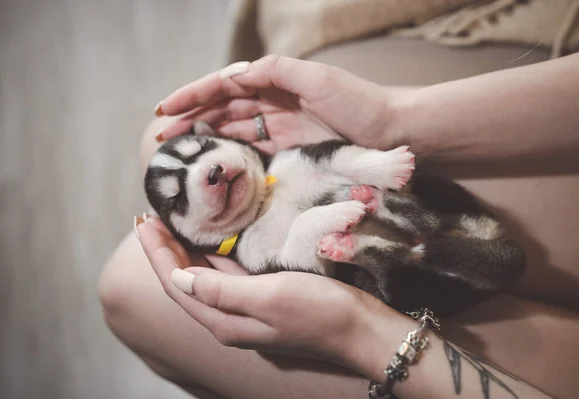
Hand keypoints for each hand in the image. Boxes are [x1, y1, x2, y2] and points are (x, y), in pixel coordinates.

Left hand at [135, 215, 385, 368]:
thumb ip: (221, 290)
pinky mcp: (262, 297)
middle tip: (150, 216)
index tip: (142, 220)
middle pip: (183, 281)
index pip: (176, 284)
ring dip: (183, 250)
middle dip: (163, 249)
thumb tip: (176, 279)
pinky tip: (207, 240)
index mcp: (224, 320)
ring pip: (201, 277)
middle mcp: (228, 317)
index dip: (156, 253)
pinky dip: (209, 255)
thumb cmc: (317, 311)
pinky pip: (224, 274)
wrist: (359, 328)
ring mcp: (245, 308)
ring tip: (169, 223)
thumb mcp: (269, 298)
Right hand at [153, 55, 404, 152]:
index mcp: (276, 81)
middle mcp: (275, 102)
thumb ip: (277, 72)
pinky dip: (232, 155)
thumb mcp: (318, 80)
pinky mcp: (291, 149)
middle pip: (223, 109)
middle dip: (191, 120)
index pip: (224, 86)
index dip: (193, 97)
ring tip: (178, 152)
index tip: (164, 110)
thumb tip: (237, 71)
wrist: (396, 133)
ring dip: (206, 138)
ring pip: (234, 130)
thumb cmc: (361, 105)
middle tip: (162, 138)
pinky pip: (254, 149)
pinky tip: (213, 164)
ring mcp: (282, 126)